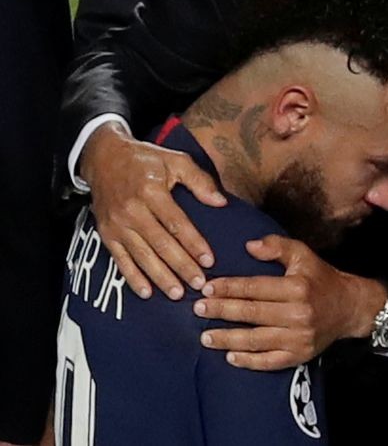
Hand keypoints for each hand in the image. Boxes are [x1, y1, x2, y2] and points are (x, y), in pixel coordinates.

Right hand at [81, 121, 226, 299]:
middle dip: (181, 266)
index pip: (176, 223)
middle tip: (199, 283)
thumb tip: (220, 202)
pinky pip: (120, 260)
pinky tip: (146, 292)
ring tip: (177, 293)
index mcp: (151, 192)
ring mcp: (117, 224)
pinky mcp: (106, 234)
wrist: (103, 157)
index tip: (209, 260)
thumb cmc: (145, 160)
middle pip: (160, 244)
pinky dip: (132, 277)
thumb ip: (199, 180)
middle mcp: (132, 211)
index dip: (193, 243)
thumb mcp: (174, 160)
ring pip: (142, 255)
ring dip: (160, 276)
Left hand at [194, 235, 386, 370]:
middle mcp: (297, 313)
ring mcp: (299, 338)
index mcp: (296, 287)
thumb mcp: (303, 254)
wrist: (350, 307)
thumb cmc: (321, 278)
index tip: (207, 288)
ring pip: (256, 340)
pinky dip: (249, 361)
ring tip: (206, 337)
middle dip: (221, 312)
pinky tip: (230, 357)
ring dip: (228, 339)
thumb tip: (248, 246)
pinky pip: (270, 361)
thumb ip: (277, 246)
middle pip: (251, 313)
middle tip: (198, 310)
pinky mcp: (300, 355)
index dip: (229, 288)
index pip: (254, 288)